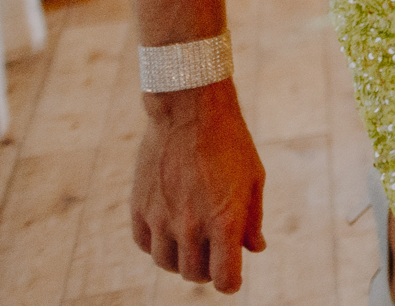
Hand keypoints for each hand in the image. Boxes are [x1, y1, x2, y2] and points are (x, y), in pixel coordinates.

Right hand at [131, 84, 265, 292]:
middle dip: (208, 270)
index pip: (224, 278)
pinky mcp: (140, 207)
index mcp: (224, 220)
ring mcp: (161, 218)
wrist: (190, 111)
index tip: (233, 279)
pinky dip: (157, 245)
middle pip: (194, 274)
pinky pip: (144, 244)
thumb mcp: (253, 178)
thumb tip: (254, 249)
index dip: (231, 283)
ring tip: (193, 244)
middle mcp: (191, 225)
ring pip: (166, 263)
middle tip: (215, 256)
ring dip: (181, 260)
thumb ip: (252, 219)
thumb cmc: (231, 143)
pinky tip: (170, 232)